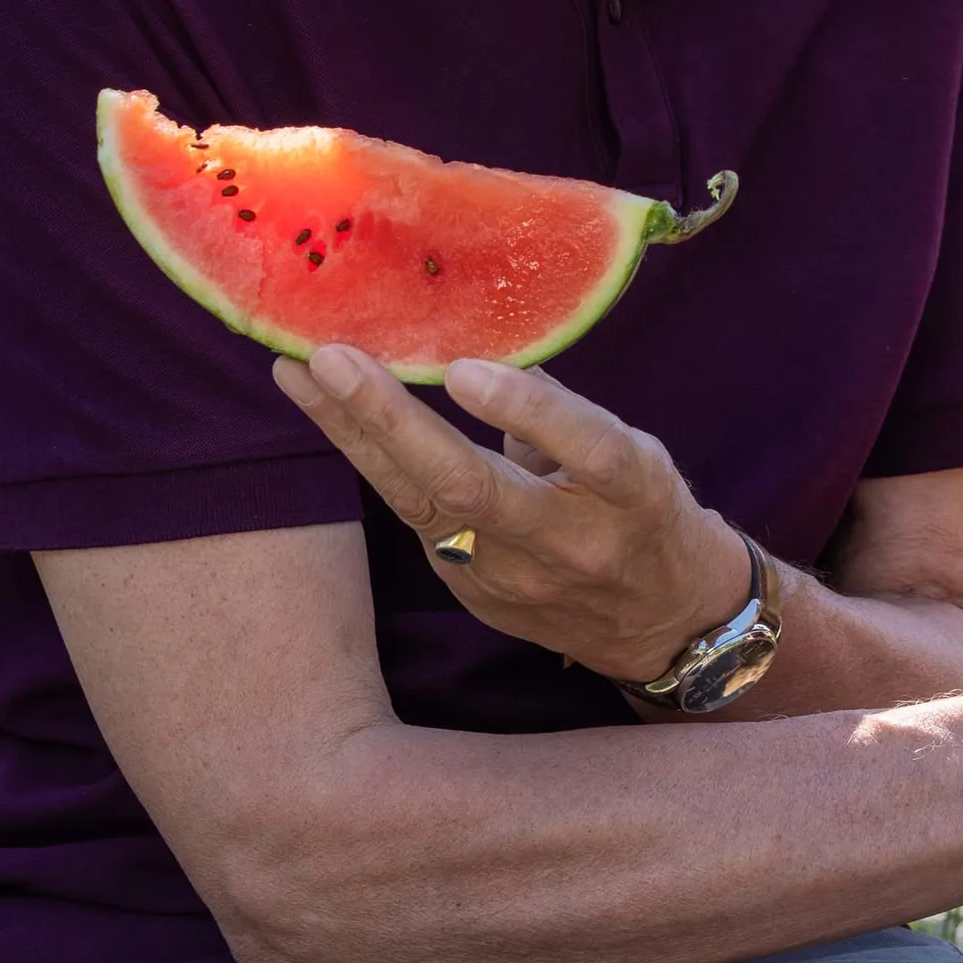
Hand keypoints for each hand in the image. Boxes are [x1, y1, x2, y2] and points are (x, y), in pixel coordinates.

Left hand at [276, 346, 737, 684]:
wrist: (664, 626)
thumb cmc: (649, 514)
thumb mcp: (638, 453)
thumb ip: (562, 410)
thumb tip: (484, 336)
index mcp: (633, 494)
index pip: (586, 452)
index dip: (527, 412)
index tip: (463, 369)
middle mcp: (571, 542)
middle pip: (473, 488)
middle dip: (392, 420)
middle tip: (332, 359)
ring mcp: (514, 579)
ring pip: (423, 505)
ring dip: (356, 436)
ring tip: (298, 375)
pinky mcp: (474, 596)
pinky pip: (417, 520)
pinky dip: (374, 463)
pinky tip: (331, 417)